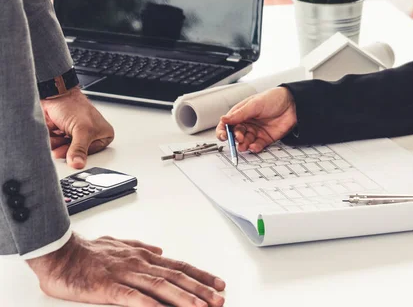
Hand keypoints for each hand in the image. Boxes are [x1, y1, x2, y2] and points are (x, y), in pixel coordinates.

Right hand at [27, 233, 225, 306]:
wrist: (59, 251)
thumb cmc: (87, 251)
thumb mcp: (120, 245)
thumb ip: (141, 248)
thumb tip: (160, 251)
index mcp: (143, 256)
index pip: (179, 266)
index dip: (201, 275)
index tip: (218, 283)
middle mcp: (139, 263)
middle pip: (176, 277)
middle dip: (200, 289)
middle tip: (219, 299)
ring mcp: (124, 274)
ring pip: (160, 286)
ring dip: (183, 298)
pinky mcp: (107, 287)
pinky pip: (131, 297)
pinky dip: (148, 304)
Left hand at [41, 87, 113, 168]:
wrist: (54, 95)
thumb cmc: (73, 105)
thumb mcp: (82, 130)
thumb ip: (80, 149)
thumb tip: (78, 163)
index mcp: (103, 134)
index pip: (93, 153)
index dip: (81, 154)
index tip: (73, 153)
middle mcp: (90, 136)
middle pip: (78, 153)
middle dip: (67, 149)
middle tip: (62, 145)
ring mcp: (76, 135)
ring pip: (65, 151)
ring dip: (58, 145)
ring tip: (58, 135)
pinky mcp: (63, 135)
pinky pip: (56, 146)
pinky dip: (52, 141)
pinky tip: (53, 134)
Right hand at [216, 87, 296, 152]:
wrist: (293, 104)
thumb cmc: (274, 98)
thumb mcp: (254, 104)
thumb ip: (239, 114)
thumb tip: (224, 119)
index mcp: (242, 113)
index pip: (228, 124)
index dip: (223, 130)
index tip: (223, 136)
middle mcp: (248, 123)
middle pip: (236, 134)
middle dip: (235, 138)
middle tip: (239, 138)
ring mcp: (256, 131)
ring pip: (245, 141)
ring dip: (243, 144)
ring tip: (244, 145)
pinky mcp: (266, 138)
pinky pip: (257, 145)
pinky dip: (254, 148)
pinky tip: (254, 146)